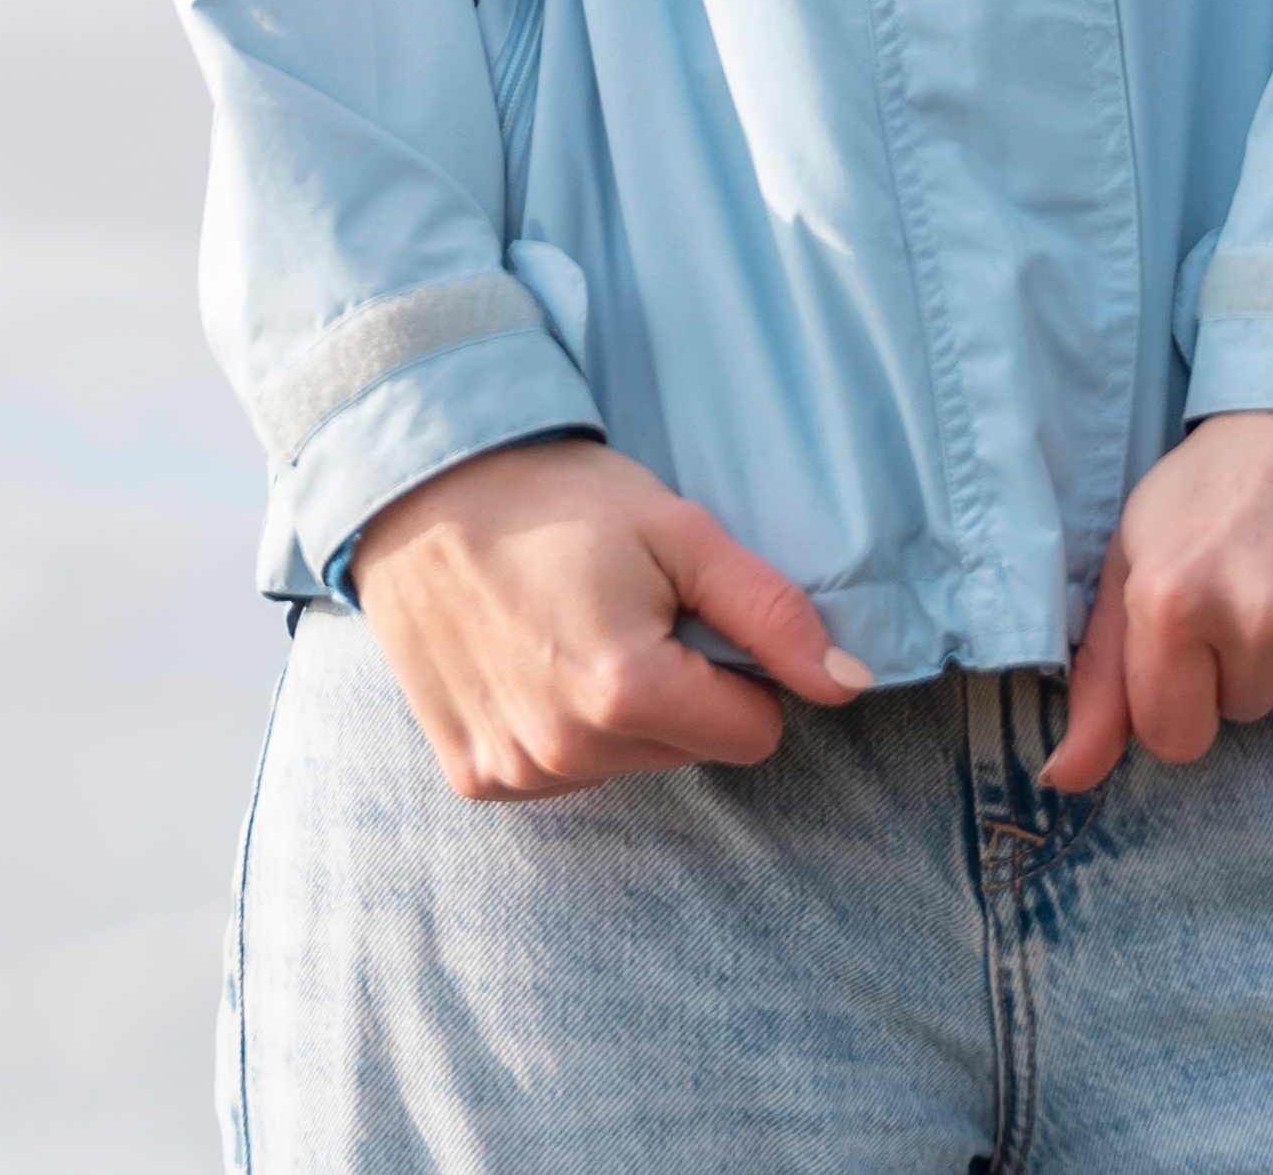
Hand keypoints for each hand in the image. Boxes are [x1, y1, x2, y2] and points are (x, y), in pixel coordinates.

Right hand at [350, 437, 868, 801]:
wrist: (423, 494)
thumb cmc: (560, 502)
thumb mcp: (683, 533)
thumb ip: (772, 614)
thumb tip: (849, 684)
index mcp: (626, 694)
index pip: (754, 733)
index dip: (742, 672)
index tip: (695, 615)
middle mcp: (565, 752)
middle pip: (689, 750)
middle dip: (682, 689)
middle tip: (629, 609)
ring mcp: (512, 773)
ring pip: (628, 765)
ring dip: (622, 710)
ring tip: (576, 628)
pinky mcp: (473, 778)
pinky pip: (561, 774)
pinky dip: (564, 726)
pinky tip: (534, 659)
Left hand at [1042, 412, 1272, 791]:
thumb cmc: (1227, 482)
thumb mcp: (1140, 554)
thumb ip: (1103, 675)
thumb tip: (1066, 778)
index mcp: (1171, 599)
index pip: (1175, 737)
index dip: (1189, 691)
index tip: (1206, 631)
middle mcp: (1254, 614)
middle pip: (1249, 712)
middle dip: (1253, 659)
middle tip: (1268, 572)